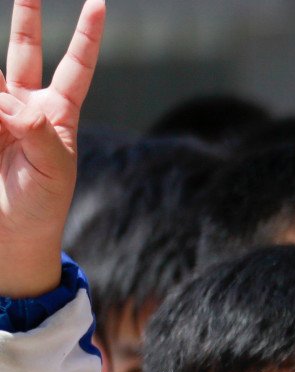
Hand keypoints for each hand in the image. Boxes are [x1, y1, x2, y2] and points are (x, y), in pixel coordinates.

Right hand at [0, 0, 102, 297]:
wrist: (11, 239)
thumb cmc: (42, 207)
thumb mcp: (53, 172)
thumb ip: (38, 134)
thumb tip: (12, 104)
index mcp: (56, 115)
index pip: (76, 67)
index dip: (86, 36)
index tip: (98, 4)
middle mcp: (24, 107)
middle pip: (24, 51)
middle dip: (26, 17)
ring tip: (6, 112)